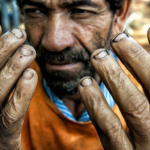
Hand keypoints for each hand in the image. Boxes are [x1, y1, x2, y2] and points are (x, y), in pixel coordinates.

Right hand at [0, 26, 36, 149]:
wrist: (3, 147)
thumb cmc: (1, 114)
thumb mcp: (2, 89)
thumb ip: (1, 68)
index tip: (5, 28)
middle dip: (3, 51)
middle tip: (20, 33)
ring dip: (13, 68)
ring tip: (29, 49)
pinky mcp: (4, 137)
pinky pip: (12, 115)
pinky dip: (21, 93)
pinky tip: (31, 74)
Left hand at [78, 29, 149, 149]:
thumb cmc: (148, 128)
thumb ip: (148, 77)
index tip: (144, 32)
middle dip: (136, 60)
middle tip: (117, 39)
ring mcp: (145, 145)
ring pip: (133, 107)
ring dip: (114, 77)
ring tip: (98, 56)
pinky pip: (108, 127)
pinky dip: (96, 102)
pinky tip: (85, 83)